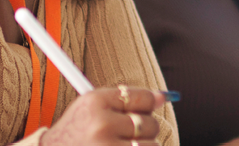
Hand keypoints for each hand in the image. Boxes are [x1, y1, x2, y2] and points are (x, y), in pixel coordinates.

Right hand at [42, 85, 167, 145]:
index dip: (151, 102)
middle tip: (129, 132)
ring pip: (151, 145)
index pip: (142, 98)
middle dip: (146, 128)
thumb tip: (162, 98)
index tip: (152, 106)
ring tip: (124, 145)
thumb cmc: (76, 131)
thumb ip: (124, 99)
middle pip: (149, 123)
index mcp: (95, 102)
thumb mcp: (90, 107)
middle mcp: (101, 125)